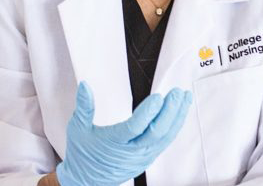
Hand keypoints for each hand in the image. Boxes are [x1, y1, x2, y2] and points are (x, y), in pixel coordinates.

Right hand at [54, 82, 190, 185]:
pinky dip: (174, 126)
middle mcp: (130, 152)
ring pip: (164, 138)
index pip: (134, 127)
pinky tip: (180, 113)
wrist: (86, 180)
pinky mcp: (148, 159)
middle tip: (177, 93)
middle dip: (169, 111)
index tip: (158, 97)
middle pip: (155, 133)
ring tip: (184, 98)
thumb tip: (85, 87)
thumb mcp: (77, 129)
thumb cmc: (82, 154)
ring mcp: (141, 157)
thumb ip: (84, 107)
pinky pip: (164, 142)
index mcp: (112, 143)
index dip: (148, 112)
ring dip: (177, 117)